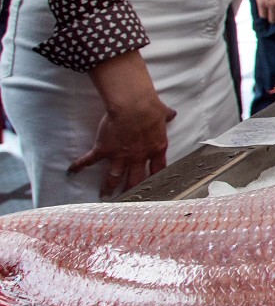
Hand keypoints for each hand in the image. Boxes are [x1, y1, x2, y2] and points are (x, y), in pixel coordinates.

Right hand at [71, 51, 176, 197]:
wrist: (134, 105)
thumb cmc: (150, 108)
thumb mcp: (163, 114)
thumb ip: (166, 116)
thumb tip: (171, 114)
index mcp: (155, 149)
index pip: (158, 169)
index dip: (156, 180)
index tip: (154, 187)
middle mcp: (138, 157)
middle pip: (137, 179)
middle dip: (132, 190)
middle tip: (129, 199)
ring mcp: (120, 155)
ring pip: (114, 176)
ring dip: (109, 187)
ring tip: (104, 196)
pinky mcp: (104, 149)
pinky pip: (90, 160)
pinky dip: (80, 165)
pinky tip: (72, 171)